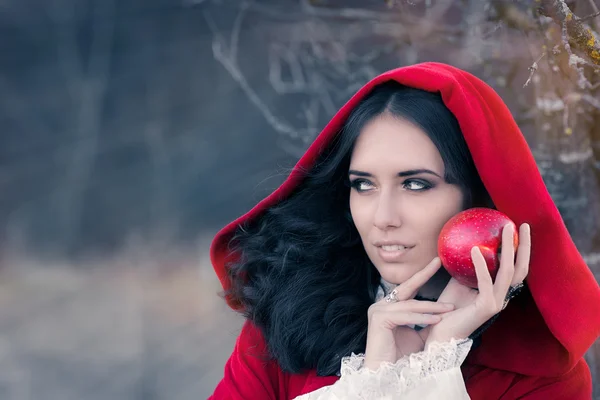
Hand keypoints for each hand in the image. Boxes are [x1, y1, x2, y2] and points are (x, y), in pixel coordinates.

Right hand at [363, 258, 455, 369]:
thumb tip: (444, 311)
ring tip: (449, 308)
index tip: (436, 263)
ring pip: (409, 304)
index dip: (422, 276)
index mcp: (388, 307)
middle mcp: (381, 305)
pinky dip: (422, 318)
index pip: (408, 289)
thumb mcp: (418, 335)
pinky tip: (436, 320)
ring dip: (431, 307)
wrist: (386, 374)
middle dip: (424, 274)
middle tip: (438, 262)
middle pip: (406, 288)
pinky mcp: (378, 319)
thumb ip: (426, 321)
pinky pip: (405, 315)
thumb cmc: (401, 358)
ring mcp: (377, 310)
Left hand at [422, 223, 530, 347]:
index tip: (518, 227)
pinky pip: (485, 282)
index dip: (520, 248)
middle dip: (524, 245)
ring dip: (509, 250)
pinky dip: (481, 265)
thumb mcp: (458, 279)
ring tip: (505, 230)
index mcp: (498, 290)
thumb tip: (465, 239)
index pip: (516, 267)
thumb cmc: (447, 305)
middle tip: (523, 224)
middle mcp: (502, 296)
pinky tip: (476, 250)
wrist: (440, 331)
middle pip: (521, 268)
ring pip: (508, 272)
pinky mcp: (486, 308)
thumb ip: (465, 264)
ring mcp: (497, 303)